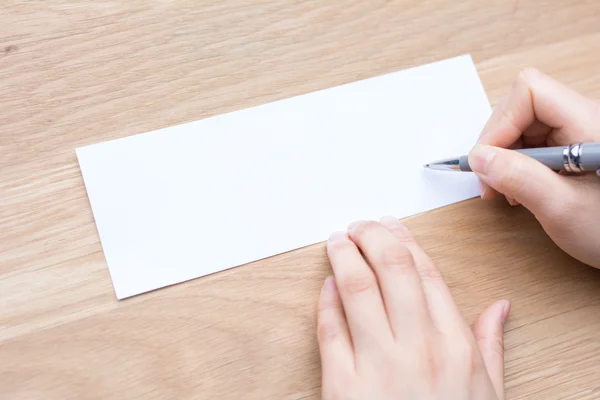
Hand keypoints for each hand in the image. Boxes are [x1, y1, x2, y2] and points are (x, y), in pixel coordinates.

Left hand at [317, 217, 509, 399]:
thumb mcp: (487, 395)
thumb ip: (490, 346)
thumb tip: (499, 308)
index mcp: (454, 347)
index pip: (425, 274)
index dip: (405, 241)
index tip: (391, 225)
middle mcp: (416, 349)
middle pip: (391, 269)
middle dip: (371, 236)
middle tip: (359, 225)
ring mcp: (377, 367)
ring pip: (355, 290)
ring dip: (343, 257)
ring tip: (337, 241)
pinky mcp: (342, 387)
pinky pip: (329, 331)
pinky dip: (324, 302)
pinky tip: (325, 286)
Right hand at [469, 68, 599, 267]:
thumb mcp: (562, 209)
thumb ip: (519, 179)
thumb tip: (479, 157)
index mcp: (591, 124)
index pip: (531, 92)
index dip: (501, 122)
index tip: (485, 159)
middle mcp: (586, 119)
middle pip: (523, 106)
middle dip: (497, 142)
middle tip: (488, 181)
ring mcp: (580, 131)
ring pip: (523, 125)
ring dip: (503, 156)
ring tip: (502, 190)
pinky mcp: (574, 146)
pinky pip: (533, 141)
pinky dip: (516, 163)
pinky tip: (518, 189)